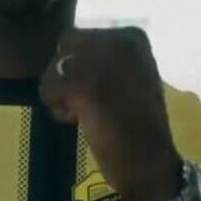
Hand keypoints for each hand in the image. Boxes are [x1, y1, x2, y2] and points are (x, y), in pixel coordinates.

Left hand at [38, 27, 181, 200]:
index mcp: (134, 36)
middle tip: (91, 104)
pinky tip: (80, 121)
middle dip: (68, 77)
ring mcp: (104, 62)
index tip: (105, 92)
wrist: (151, 164)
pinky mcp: (87, 86)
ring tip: (86, 113)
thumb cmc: (138, 125)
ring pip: (54, 68)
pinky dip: (57, 109)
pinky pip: (48, 88)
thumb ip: (104, 58)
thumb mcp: (130, 76)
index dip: (81, 66)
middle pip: (64, 48)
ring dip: (62, 94)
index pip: (80, 37)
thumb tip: (62, 52)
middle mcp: (121, 40)